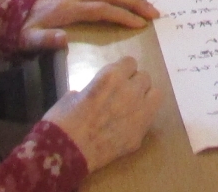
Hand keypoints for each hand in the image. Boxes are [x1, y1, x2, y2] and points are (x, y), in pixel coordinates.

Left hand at [20, 0, 157, 50]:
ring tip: (145, 4)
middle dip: (135, 1)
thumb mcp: (28, 39)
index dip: (122, 15)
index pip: (102, 9)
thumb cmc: (22, 28)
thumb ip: (45, 40)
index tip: (140, 23)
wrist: (8, 8)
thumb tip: (63, 40)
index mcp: (67, 7)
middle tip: (154, 12)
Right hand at [43, 57, 159, 172]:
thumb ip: (92, 88)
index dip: (123, 71)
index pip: (130, 62)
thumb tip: (96, 93)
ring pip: (155, 95)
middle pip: (144, 77)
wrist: (64, 153)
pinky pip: (149, 119)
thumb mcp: (73, 95)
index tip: (116, 79)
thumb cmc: (62, 121)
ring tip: (132, 107)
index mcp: (112, 76)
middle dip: (134, 84)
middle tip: (122, 95)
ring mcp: (138, 113)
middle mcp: (130, 90)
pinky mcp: (140, 134)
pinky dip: (141, 120)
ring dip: (145, 98)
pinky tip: (128, 126)